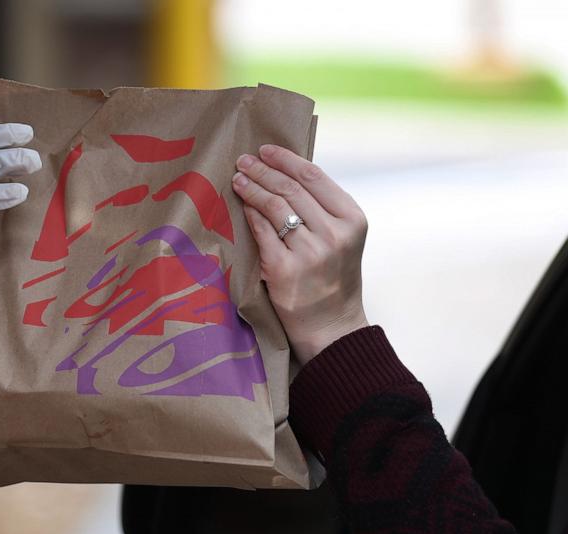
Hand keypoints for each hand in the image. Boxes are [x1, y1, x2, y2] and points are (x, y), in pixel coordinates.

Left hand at [232, 145, 368, 363]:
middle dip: (263, 170)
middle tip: (243, 160)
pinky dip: (250, 214)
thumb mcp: (343, 239)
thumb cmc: (333, 279)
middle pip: (290, 188)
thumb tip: (286, 173)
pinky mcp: (285, 269)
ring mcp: (310, 252)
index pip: (314, 177)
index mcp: (352, 219)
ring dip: (252, 187)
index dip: (286, 159)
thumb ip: (323, 210)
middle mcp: (334, 233)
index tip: (266, 149)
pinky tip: (241, 205)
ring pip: (274, 207)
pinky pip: (262, 232)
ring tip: (238, 178)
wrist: (332, 327)